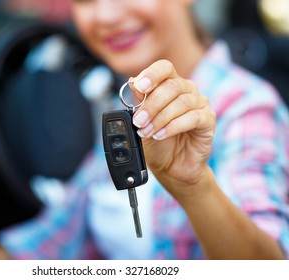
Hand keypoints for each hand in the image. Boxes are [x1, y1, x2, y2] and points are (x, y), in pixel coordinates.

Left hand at [130, 60, 215, 193]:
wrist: (170, 166)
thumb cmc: (157, 142)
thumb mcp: (141, 122)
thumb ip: (138, 102)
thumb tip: (131, 82)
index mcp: (169, 84)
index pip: (164, 68)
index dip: (152, 74)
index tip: (139, 87)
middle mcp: (187, 90)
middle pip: (171, 86)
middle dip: (151, 105)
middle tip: (138, 121)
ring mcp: (200, 104)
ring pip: (181, 102)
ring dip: (160, 118)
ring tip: (147, 132)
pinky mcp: (208, 120)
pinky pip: (193, 117)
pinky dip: (173, 126)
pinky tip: (161, 135)